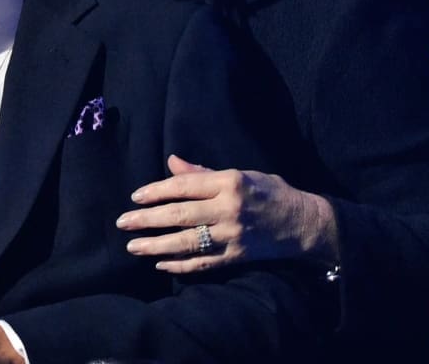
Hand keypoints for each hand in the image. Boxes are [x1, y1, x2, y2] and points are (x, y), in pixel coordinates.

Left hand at [116, 155, 338, 272]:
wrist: (304, 222)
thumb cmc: (270, 191)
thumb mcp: (241, 173)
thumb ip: (204, 173)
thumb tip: (171, 162)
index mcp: (229, 182)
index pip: (184, 187)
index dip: (157, 191)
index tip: (136, 197)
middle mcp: (229, 209)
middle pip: (180, 215)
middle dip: (148, 220)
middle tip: (123, 223)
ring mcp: (233, 236)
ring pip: (187, 243)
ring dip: (156, 246)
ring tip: (133, 247)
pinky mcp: (237, 257)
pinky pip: (203, 264)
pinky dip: (180, 266)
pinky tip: (160, 264)